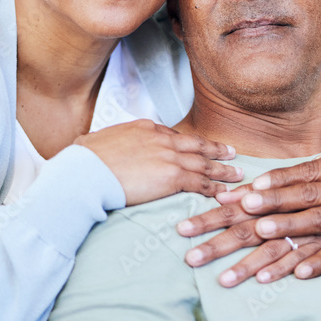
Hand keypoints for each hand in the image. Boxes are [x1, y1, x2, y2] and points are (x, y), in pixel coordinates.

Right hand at [74, 120, 242, 204]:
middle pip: (196, 145)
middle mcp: (162, 139)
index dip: (189, 143)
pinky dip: (215, 188)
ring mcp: (169, 157)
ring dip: (223, 170)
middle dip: (216, 150)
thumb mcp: (95, 141)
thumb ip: (104, 143)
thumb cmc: (83, 160)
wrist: (86, 171)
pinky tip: (224, 193)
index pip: (174, 135)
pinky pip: (200, 183)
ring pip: (204, 164)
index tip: (199, 147)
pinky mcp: (172, 177)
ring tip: (237, 175)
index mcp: (145, 127)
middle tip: (231, 153)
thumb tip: (90, 144)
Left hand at [177, 141, 320, 283]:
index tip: (233, 192)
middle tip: (225, 212)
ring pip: (314, 220)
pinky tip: (296, 275)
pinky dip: (318, 263)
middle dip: (258, 204)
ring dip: (283, 228)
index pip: (298, 172)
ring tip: (255, 234)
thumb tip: (314, 154)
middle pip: (296, 194)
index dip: (265, 182)